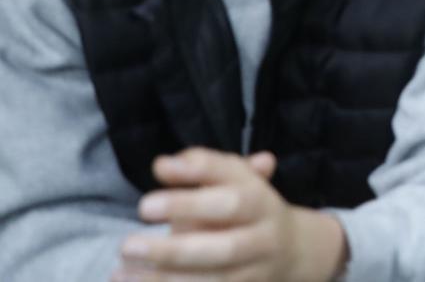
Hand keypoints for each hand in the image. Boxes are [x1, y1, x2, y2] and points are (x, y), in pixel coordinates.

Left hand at [120, 148, 346, 281]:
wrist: (292, 251)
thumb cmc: (247, 210)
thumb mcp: (234, 181)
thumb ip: (201, 169)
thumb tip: (163, 164)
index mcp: (262, 201)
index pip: (232, 194)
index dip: (193, 193)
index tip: (149, 194)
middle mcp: (264, 237)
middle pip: (225, 243)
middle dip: (176, 241)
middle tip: (130, 236)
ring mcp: (256, 271)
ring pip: (214, 279)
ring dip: (165, 279)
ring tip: (122, 272)